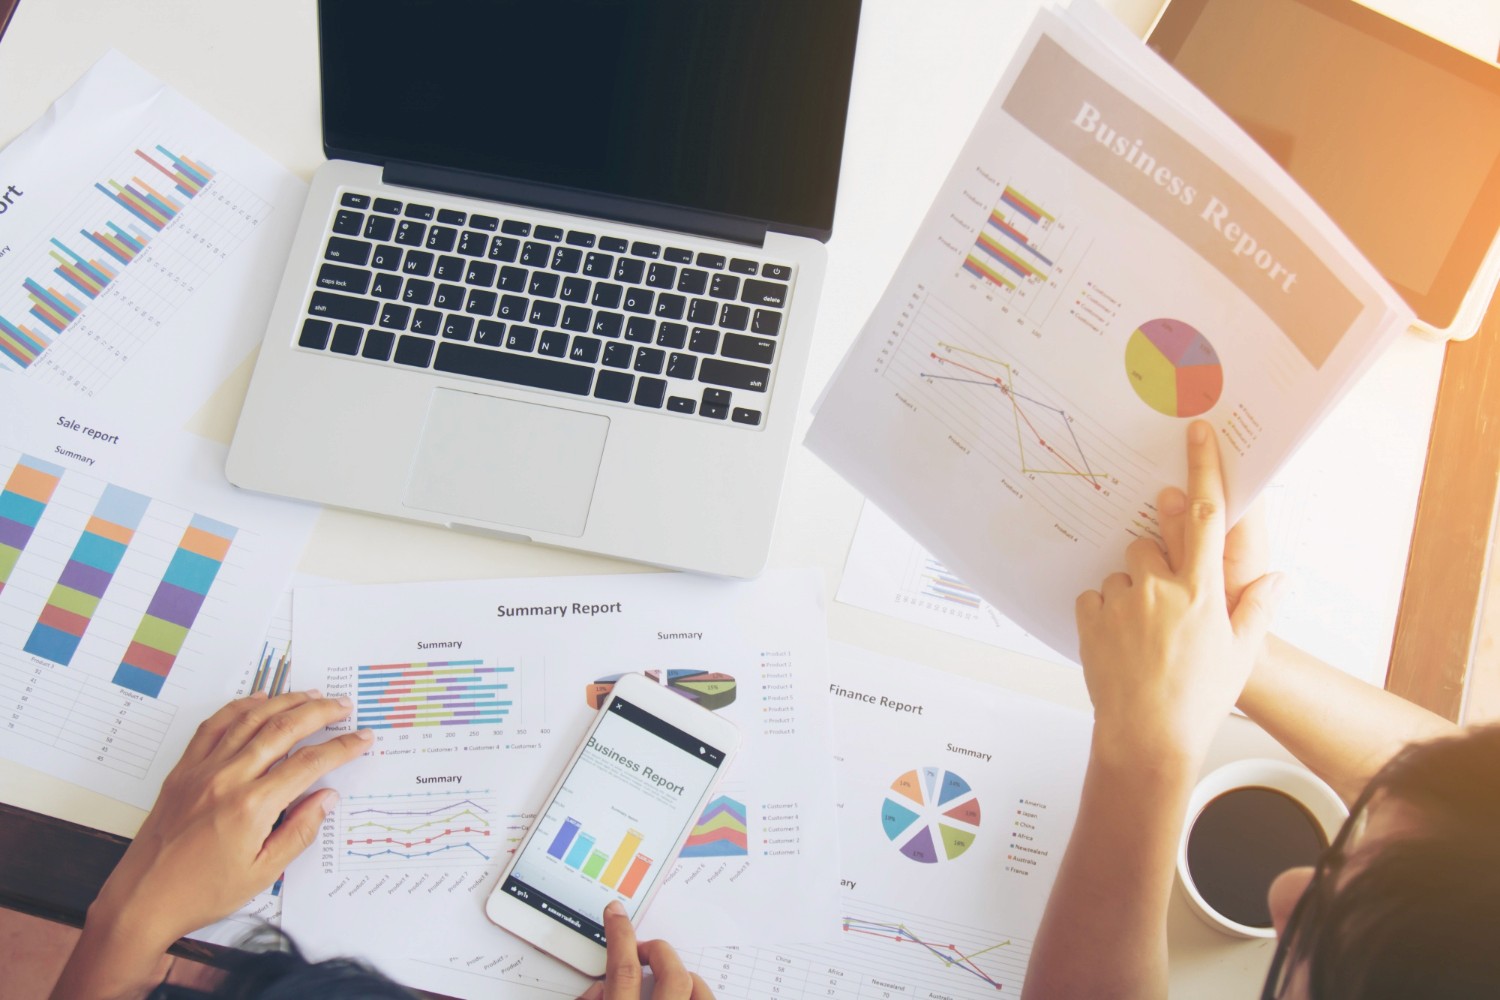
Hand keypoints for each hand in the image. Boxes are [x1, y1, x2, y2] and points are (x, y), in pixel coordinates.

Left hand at [90, 690, 372, 946]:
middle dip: (319, 712)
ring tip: (310, 694)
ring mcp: (202, 770)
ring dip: (285, 702)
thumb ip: (299, 831)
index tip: (361, 738)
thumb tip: (325, 798)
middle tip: (342, 705)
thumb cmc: (201, 892)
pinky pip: (213, 726)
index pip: (309, 764)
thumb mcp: (262, 873)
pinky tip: (258, 700)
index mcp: (252, 807)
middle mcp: (227, 779)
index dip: (341, 747)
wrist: (143, 899)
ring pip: (250, 720)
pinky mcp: (183, 771)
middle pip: (283, 729)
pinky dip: (239, 707)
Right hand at [580, 900, 714, 999]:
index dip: (620, 937)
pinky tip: (686, 994)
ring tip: (663, 978)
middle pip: (672, 974)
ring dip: (681, 974)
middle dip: (658, 953)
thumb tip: (598, 988)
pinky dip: (699, 992)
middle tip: (640, 952)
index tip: (615, 912)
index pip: (625, 973)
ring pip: (698, 988)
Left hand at [1075, 421, 1283, 759]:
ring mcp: (1122, 602)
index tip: (1197, 434)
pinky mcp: (1091, 619)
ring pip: (1121, 571)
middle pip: (1149, 541)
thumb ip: (1256, 609)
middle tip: (1165, 601)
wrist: (1148, 738)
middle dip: (1155, 560)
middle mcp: (1160, 588)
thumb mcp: (1240, 655)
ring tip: (1143, 633)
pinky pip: (1094, 595)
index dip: (1203, 468)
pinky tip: (1119, 640)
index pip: (1205, 515)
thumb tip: (1276, 579)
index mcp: (1201, 591)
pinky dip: (1104, 611)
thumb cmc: (1198, 700)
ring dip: (1130, 589)